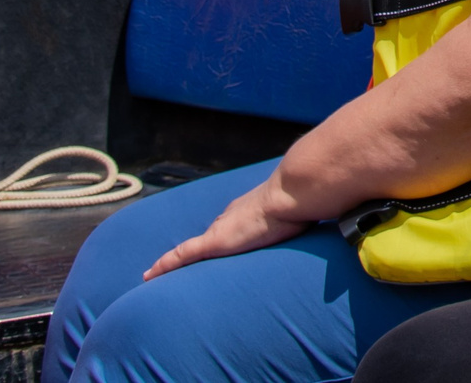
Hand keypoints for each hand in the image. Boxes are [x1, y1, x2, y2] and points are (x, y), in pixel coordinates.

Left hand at [142, 174, 309, 278]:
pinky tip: (149, 276)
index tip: (213, 243)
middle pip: (206, 237)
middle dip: (193, 249)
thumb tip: (322, 213)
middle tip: (178, 262)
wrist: (291, 195)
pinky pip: (181, 256)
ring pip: (189, 249)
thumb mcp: (298, 211)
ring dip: (172, 262)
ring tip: (155, 273)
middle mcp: (229, 217)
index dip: (218, 235)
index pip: (227, 225)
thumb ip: (301, 214)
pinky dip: (164, 266)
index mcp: (247, 211)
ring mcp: (220, 230)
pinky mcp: (214, 243)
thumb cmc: (300, 203)